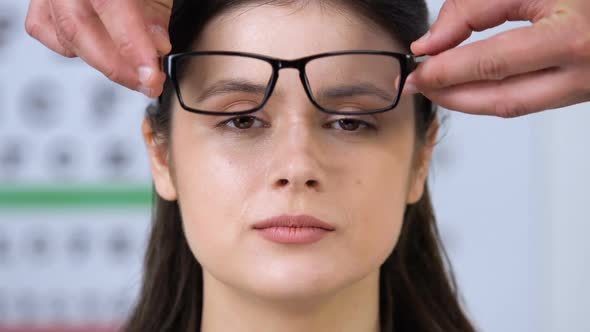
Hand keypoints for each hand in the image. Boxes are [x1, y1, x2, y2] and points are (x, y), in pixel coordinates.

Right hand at [25, 0, 172, 97]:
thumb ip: (154, 9)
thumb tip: (158, 46)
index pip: (110, 5)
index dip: (131, 45)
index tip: (150, 74)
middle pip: (78, 28)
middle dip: (118, 67)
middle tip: (149, 83)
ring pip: (64, 35)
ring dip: (103, 61)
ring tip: (135, 71)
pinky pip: (46, 29)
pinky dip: (74, 47)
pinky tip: (100, 47)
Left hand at [403, 0, 589, 117]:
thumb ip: (475, 9)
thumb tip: (431, 44)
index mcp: (569, 39)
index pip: (491, 63)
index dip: (446, 71)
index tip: (416, 69)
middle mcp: (579, 73)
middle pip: (498, 99)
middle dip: (449, 95)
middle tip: (416, 85)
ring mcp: (581, 90)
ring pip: (510, 108)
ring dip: (466, 101)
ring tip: (435, 86)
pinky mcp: (577, 94)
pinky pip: (525, 102)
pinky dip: (490, 96)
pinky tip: (467, 85)